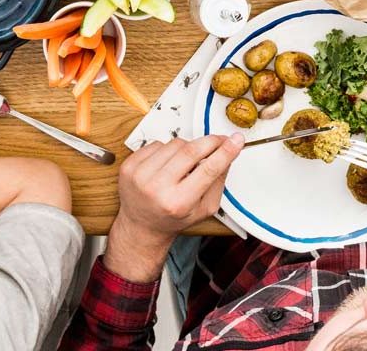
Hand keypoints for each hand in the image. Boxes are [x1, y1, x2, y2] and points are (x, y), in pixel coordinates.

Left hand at [104, 134, 242, 281]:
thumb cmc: (172, 219)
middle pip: (191, 151)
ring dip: (186, 148)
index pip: (208, 169)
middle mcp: (156, 188)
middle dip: (210, 142)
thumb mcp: (203, 209)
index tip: (236, 140)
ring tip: (185, 164)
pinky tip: (166, 165)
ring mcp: (140, 175)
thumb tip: (228, 154)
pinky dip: (166, 150)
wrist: (140, 226)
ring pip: (174, 144)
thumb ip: (218, 182)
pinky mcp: (129, 166)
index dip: (225, 152)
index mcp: (178, 203)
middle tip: (220, 140)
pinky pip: (156, 144)